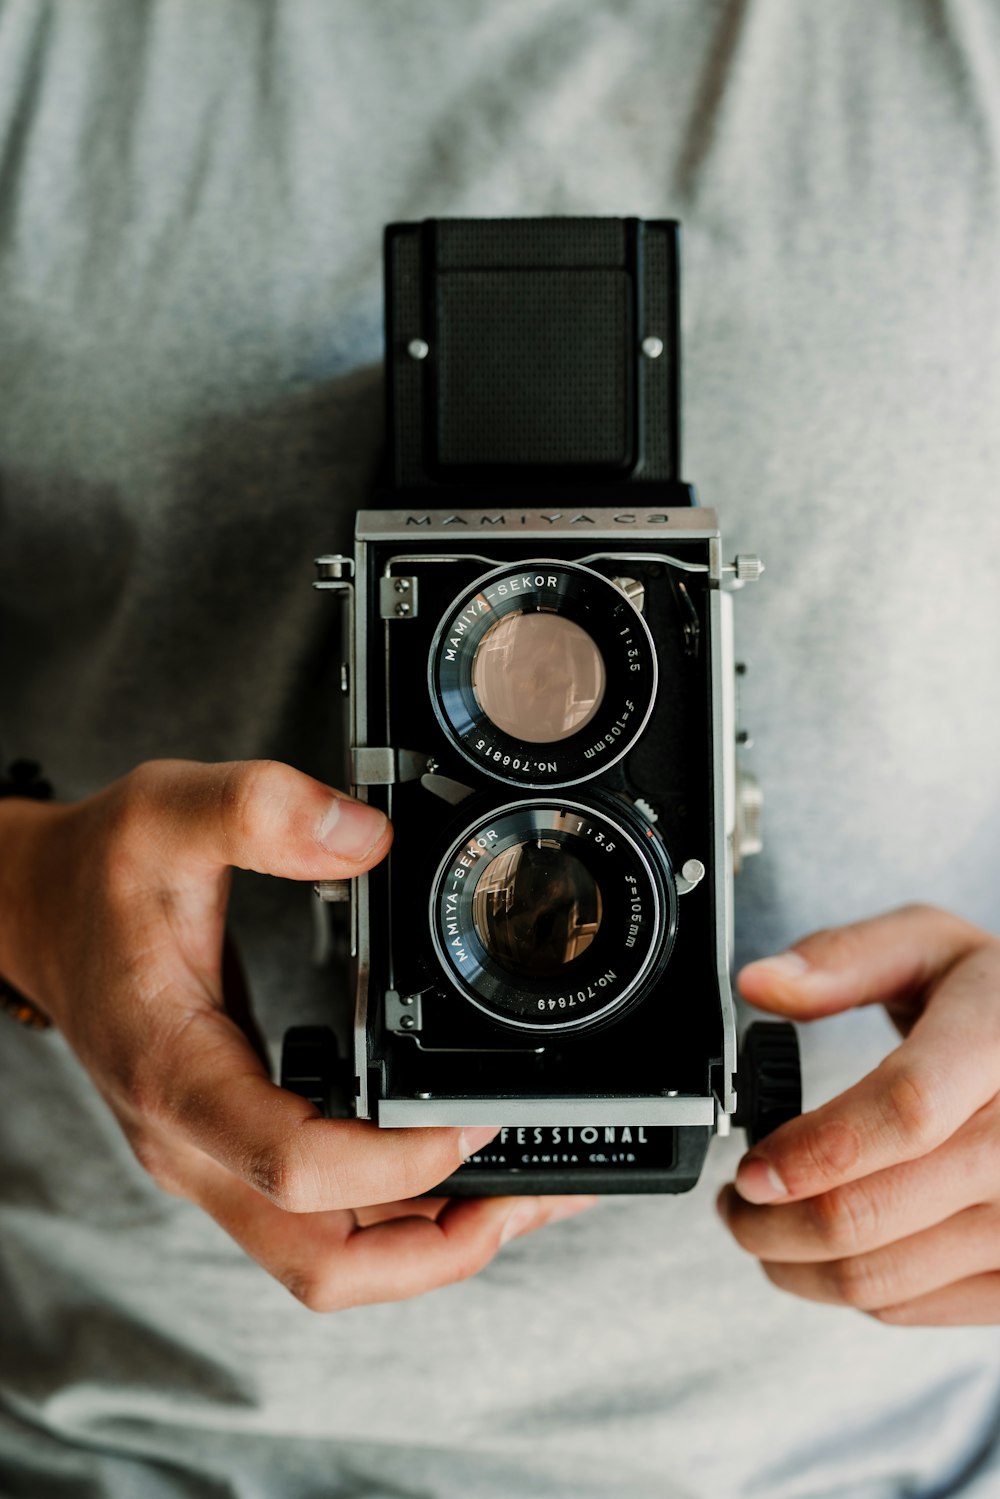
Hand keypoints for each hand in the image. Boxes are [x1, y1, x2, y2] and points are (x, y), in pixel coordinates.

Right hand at [0, 760, 593, 1308]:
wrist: (39, 913)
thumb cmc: (97, 875)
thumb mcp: (167, 810)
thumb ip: (258, 809)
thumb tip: (370, 839)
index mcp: (176, 1073)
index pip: (292, 1166)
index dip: (397, 1162)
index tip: (475, 1119)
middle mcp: (195, 1142)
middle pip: (322, 1263)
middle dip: (440, 1250)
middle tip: (534, 1196)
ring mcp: (215, 1158)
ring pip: (330, 1257)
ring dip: (435, 1243)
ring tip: (530, 1191)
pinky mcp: (236, 1149)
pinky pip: (327, 1217)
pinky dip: (405, 1210)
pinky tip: (463, 1165)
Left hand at [717, 904, 999, 1324]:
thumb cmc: (998, 1006)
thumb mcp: (930, 948)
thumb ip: (842, 959)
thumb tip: (759, 982)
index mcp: (998, 1044)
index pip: (905, 1111)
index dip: (811, 1150)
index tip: (750, 1168)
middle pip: (873, 1211)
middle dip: (771, 1221)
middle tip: (735, 1202)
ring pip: (885, 1275)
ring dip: (798, 1265)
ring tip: (765, 1227)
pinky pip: (919, 1307)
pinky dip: (855, 1288)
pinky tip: (832, 1250)